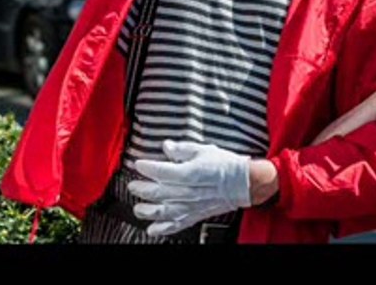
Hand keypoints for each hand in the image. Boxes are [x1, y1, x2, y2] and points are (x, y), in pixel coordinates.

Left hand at [128, 139, 250, 236]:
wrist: (243, 183)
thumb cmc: (226, 165)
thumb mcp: (203, 150)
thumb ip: (182, 149)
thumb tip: (166, 146)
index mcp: (189, 173)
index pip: (161, 171)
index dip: (147, 168)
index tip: (138, 164)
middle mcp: (188, 192)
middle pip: (158, 193)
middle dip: (142, 190)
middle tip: (132, 186)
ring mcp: (191, 206)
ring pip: (164, 212)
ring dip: (148, 211)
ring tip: (138, 209)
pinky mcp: (195, 215)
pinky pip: (177, 225)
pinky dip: (163, 229)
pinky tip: (152, 230)